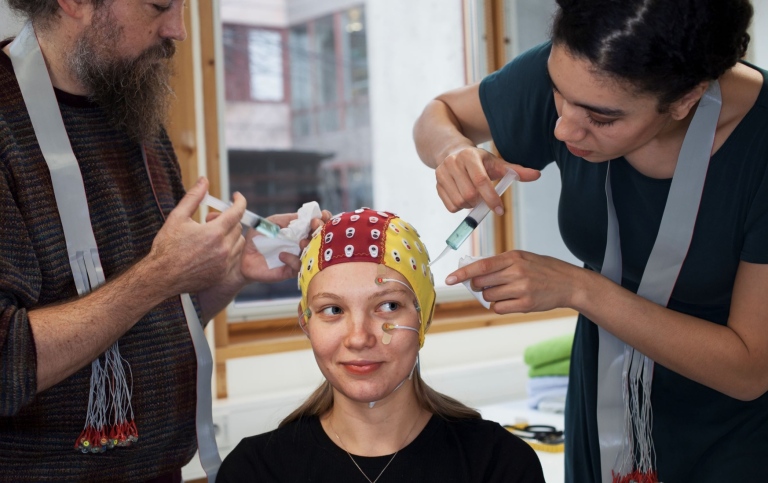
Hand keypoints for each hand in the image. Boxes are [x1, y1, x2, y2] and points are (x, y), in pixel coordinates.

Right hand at [146, 177, 245, 296]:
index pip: (237, 212)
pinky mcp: (223, 275)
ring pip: (238, 243)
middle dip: (228, 220)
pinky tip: (212, 250)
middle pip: (238, 227)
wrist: (161, 276)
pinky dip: (228, 251)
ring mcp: (224, 264)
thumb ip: (194, 197)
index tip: (237, 197)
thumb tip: (204, 180)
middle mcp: (223, 249)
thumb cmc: (167, 246)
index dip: (240, 201)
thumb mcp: (177, 217)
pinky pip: (235, 258)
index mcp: (214, 232)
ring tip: (211, 237)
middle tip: (210, 221)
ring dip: (230, 236)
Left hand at [220, 208, 331, 284]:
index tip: (323, 215)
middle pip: (321, 238)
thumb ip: (286, 219)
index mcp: (299, 232)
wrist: (243, 257)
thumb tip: (304, 216)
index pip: (318, 225)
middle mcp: (301, 245)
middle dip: (321, 230)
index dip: (323, 219)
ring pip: (314, 253)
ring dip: (311, 245)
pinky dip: (293, 259)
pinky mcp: (291, 271)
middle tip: (315, 226)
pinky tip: (282, 255)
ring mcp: (298, 258)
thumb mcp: (270, 223)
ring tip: (301, 241)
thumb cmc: (257, 239)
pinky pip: (299, 266)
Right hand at [435, 146, 539, 213]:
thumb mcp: (496, 162)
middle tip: (486, 201)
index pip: (480, 181)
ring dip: (470, 206)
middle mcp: (452, 163)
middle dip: (480, 202)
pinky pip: (450, 206)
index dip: (491, 197)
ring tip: (475, 198)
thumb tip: (537, 175)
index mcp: (469, 156)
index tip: (500, 210)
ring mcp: (441, 174)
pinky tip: (464, 198)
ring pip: (459, 202)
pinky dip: (460, 208)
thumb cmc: (478, 160)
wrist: (450, 151)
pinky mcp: (436, 184)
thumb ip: (514, 170)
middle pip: (469, 194)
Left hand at [445, 250, 582, 313]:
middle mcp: (516, 272)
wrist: (569, 283)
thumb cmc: (543, 269)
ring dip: (491, 297)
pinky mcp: (526, 304)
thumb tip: (475, 273)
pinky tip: (511, 300)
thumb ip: (500, 263)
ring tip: (506, 291)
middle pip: (482, 283)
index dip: (463, 273)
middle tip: (489, 285)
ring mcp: (521, 289)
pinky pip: (500, 308)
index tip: (449, 279)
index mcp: (513, 257)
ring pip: (489, 297)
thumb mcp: (523, 258)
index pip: (481, 266)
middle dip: (479, 286)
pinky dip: (500, 306)